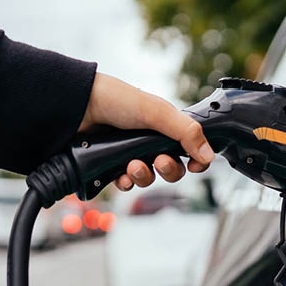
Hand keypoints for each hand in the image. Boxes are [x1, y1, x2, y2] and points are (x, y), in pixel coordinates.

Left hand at [79, 73, 213, 190]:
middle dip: (168, 170)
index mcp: (165, 127)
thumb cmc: (115, 100)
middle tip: (158, 161)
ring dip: (144, 176)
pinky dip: (125, 182)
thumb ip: (186, 132)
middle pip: (172, 169)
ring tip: (132, 165)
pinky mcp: (111, 166)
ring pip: (149, 178)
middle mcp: (150, 142)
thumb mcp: (157, 113)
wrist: (76, 107)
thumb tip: (209, 155)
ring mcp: (130, 155)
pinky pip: (126, 184)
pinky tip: (120, 175)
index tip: (195, 165)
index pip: (190, 149)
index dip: (196, 161)